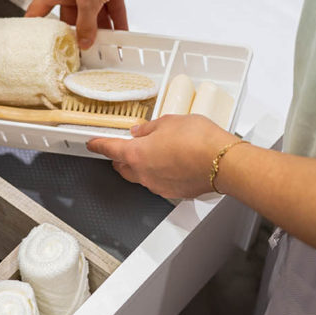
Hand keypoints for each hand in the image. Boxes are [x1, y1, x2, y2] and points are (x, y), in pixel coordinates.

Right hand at [25, 0, 145, 48]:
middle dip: (81, 35)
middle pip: (73, 19)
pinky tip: (121, 34)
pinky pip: (110, 8)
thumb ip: (87, 24)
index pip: (39, 11)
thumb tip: (84, 42)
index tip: (36, 43)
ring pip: (94, 15)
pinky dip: (117, 20)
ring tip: (108, 48)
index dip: (35, 27)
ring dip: (103, 30)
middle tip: (86, 53)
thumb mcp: (89, 0)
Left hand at [87, 114, 238, 198]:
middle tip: (125, 146)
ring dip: (142, 165)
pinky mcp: (173, 192)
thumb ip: (150, 127)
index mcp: (136, 154)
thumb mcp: (170, 122)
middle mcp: (143, 174)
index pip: (109, 149)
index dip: (98, 145)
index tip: (92, 144)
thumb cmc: (199, 141)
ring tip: (155, 152)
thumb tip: (142, 130)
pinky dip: (159, 173)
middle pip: (123, 166)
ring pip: (140, 176)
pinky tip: (171, 163)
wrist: (223, 163)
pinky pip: (159, 182)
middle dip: (120, 157)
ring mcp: (158, 186)